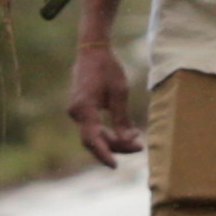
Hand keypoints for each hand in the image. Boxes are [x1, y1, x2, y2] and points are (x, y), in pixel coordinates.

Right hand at [69, 37, 140, 165]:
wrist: (92, 50)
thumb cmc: (108, 68)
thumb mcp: (120, 93)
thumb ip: (122, 118)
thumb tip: (129, 141)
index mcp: (84, 108)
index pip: (93, 139)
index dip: (104, 154)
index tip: (115, 166)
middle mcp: (76, 112)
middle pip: (94, 140)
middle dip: (115, 147)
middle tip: (139, 147)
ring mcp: (76, 111)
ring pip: (94, 135)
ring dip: (113, 140)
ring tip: (136, 141)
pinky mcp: (81, 108)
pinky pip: (93, 127)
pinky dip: (107, 132)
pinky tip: (125, 134)